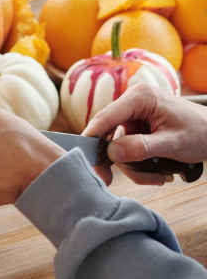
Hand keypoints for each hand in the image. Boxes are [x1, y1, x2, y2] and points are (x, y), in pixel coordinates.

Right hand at [84, 83, 206, 185]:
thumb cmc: (202, 133)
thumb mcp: (173, 143)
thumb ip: (141, 148)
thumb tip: (111, 153)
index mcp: (139, 97)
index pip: (106, 117)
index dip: (92, 138)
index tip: (83, 157)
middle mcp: (132, 104)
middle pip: (109, 134)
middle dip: (119, 160)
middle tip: (111, 180)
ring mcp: (134, 117)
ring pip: (119, 147)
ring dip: (135, 167)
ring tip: (158, 178)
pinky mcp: (138, 129)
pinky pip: (128, 149)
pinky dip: (140, 164)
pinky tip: (158, 173)